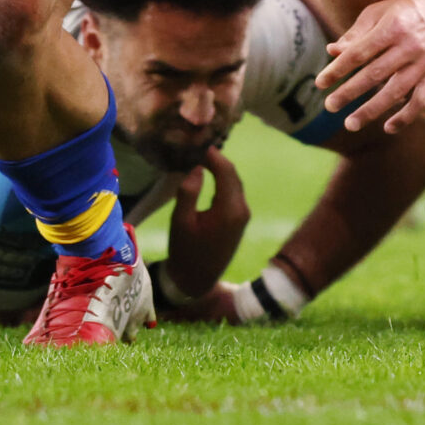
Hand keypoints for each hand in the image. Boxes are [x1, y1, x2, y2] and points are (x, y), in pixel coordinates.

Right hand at [161, 146, 248, 302]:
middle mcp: (242, 210)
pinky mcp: (240, 221)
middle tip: (197, 147)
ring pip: (234, 183)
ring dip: (220, 169)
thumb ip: (188, 192)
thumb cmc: (185, 251)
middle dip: (217, 159)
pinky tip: (208, 176)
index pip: (226, 170)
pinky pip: (234, 193)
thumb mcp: (180, 221)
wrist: (196, 280)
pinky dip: (223, 181)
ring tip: (200, 158)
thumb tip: (196, 167)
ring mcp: (243, 216)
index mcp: (229, 209)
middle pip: (233, 174)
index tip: (196, 143)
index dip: (212, 154)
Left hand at [316, 0, 424, 132]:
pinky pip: (421, 101)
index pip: (359, 52)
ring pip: (396, 91)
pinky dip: (405, 117)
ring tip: (350, 124)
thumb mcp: (379, 13)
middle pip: (375, 74)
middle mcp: (409, 45)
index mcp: (391, 26)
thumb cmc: (404, 10)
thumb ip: (356, 34)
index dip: (338, 69)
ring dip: (372, 110)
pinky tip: (388, 128)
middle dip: (349, 92)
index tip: (320, 83)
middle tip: (329, 106)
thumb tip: (332, 51)